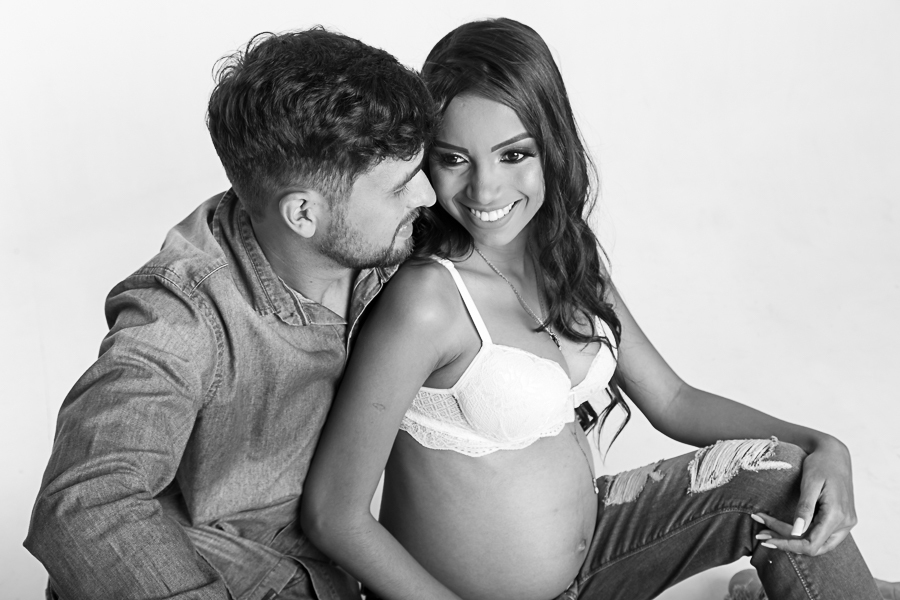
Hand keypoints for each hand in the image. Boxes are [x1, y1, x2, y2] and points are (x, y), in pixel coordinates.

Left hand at [752, 438, 856, 555]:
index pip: (811, 544)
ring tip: (767, 531)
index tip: (765, 537)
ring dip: (792, 540)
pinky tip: (784, 527)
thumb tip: (796, 533)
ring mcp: (845, 523)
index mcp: (838, 515)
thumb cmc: (821, 463)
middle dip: (786, 543)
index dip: (787, 545)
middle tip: (761, 535)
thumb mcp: (810, 483)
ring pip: (818, 544)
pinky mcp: (841, 520)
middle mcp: (845, 523)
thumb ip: (805, 509)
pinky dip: (802, 534)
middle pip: (814, 547)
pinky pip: (821, 535)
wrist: (835, 453)